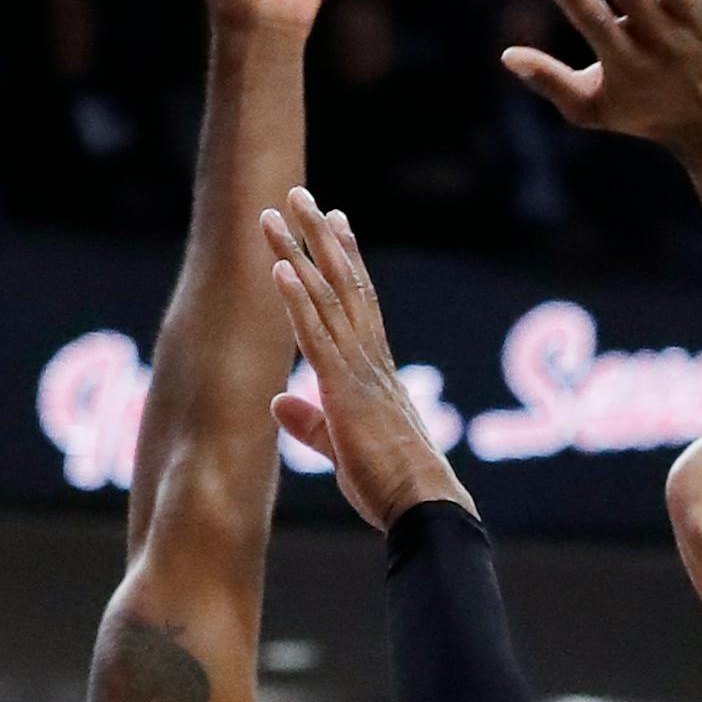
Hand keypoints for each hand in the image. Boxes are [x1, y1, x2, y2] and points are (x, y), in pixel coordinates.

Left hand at [264, 189, 478, 532]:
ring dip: (301, 250)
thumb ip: (311, 423)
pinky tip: (281, 266)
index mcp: (375, 372)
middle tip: (301, 195)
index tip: (336, 223)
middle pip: (344, 284)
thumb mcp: (341, 450)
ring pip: (327, 297)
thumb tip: (278, 401)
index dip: (346, 261)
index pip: (359, 304)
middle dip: (321, 237)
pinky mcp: (344, 389)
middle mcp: (371, 360)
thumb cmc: (393, 487)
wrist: (423, 507)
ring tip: (281, 209)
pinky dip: (297, 299)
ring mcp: (359, 370)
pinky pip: (316, 335)